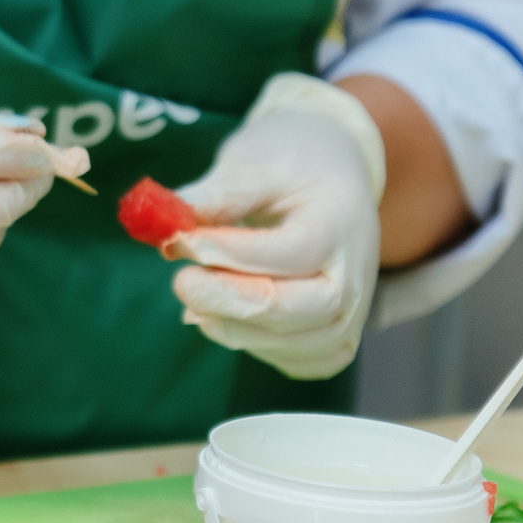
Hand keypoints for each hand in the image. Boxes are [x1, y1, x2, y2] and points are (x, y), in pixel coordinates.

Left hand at [168, 72, 385, 379]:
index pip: (286, 254)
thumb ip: (217, 195)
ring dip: (229, 324)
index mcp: (340, 224)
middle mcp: (355, 278)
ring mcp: (349, 315)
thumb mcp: (256, 162)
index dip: (225, 252)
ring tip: (194, 292)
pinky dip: (251, 342)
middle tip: (181, 280)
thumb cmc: (292, 165)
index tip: (178, 240)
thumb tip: (167, 225)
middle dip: (225, 299)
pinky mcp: (333, 340)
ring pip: (286, 343)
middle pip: (290, 309)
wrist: (335, 177)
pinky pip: (290, 360)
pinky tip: (220, 314)